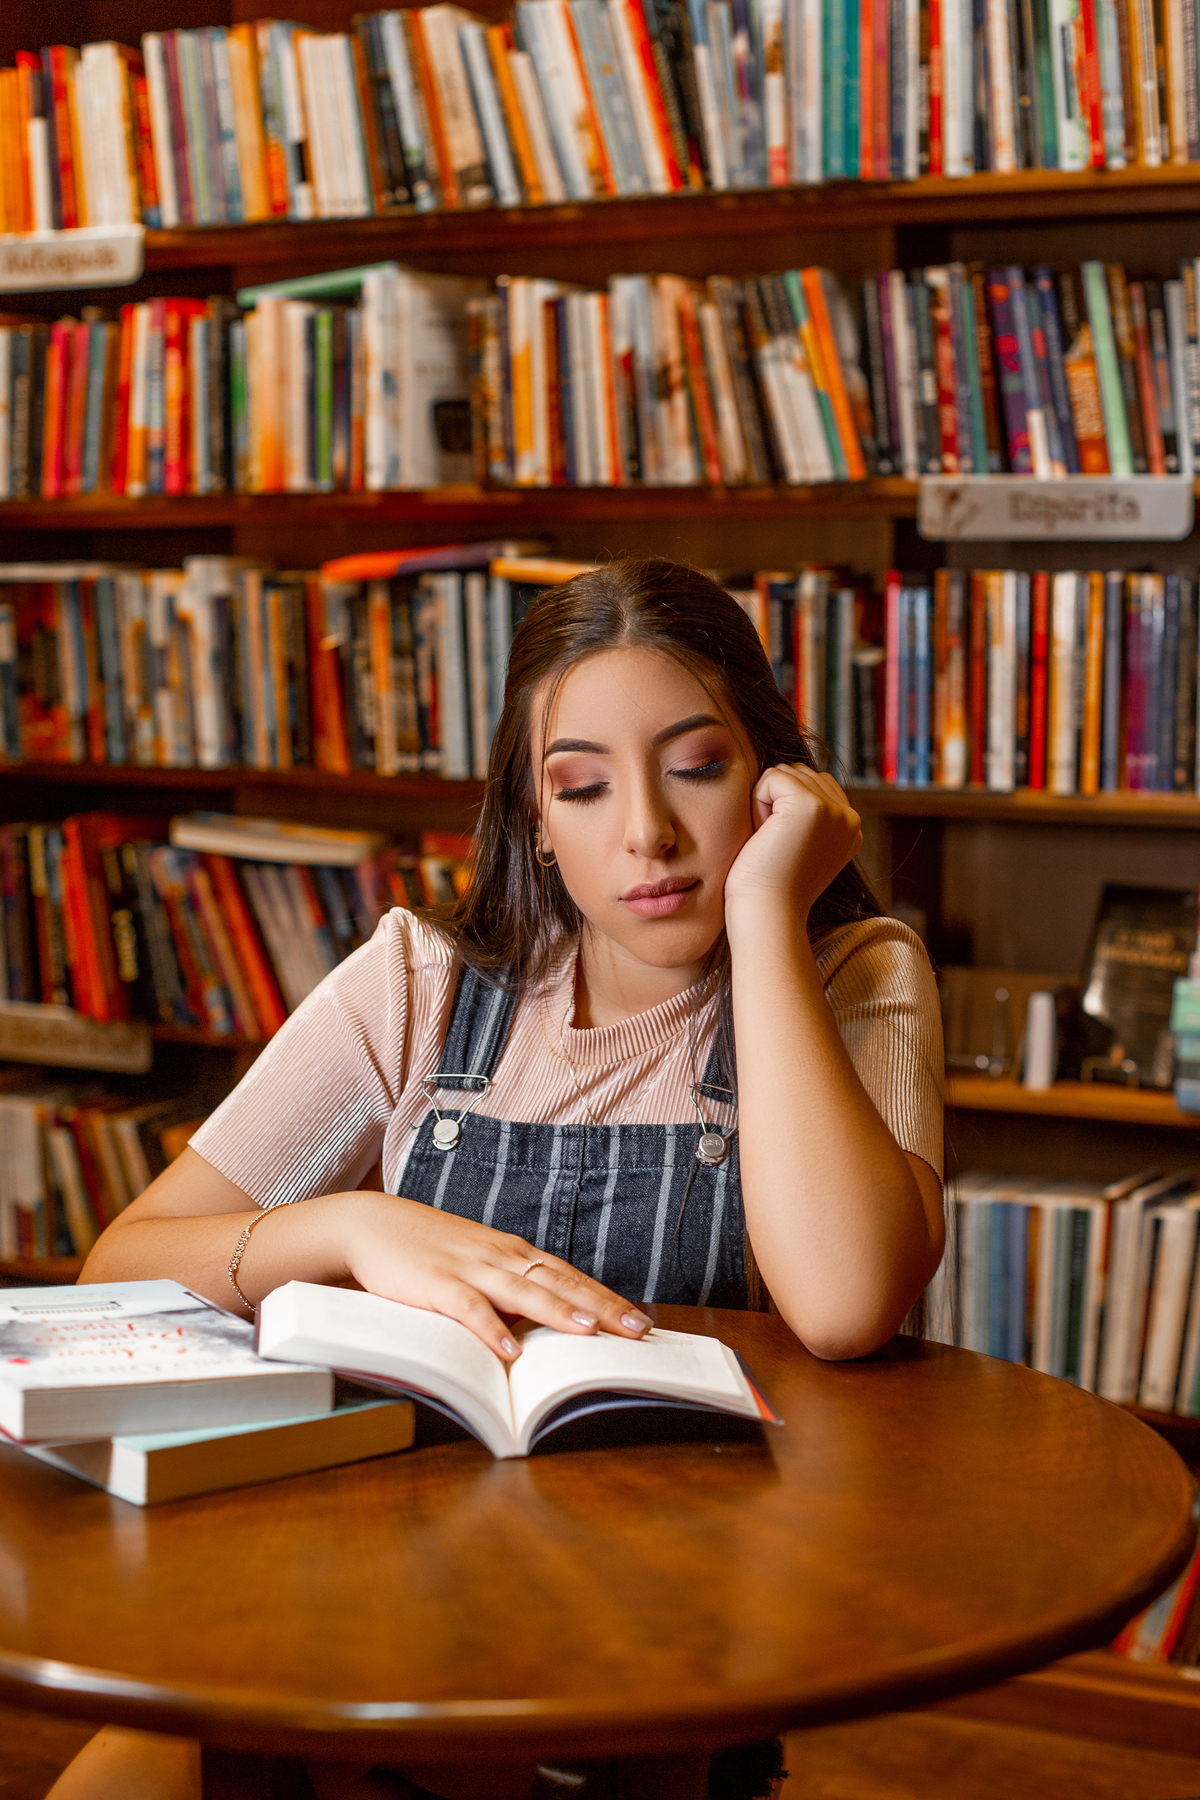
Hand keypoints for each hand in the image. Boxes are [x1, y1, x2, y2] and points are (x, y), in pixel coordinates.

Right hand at [341, 1192, 651, 1360]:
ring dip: (559, 1312)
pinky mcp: (436, 1283)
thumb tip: (545, 1320)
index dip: (607, 1298)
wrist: (371, 1224)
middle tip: (639, 1330)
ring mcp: (469, 1268)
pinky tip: (509, 1351)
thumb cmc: (427, 1248)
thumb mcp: (476, 1263)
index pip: (570, 1276)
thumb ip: (508, 1286)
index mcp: (512, 1253)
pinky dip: (490, 1329)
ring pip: (523, 1291)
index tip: (642, 1320)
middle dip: (602, 1308)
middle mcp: (499, 1257)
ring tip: (590, 1333)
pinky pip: (468, 1308)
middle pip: (560, 1282)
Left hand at [724, 764, 861, 929]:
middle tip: (774, 844)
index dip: (784, 809)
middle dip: (775, 802)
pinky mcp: (810, 805)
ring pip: (786, 774)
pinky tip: (764, 834)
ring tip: (770, 840)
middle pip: (799, 774)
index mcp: (850, 828)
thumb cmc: (769, 885)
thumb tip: (788, 774)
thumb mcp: (798, 845)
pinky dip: (757, 802)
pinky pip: (772, 777)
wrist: (768, 913)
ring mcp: (833, 810)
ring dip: (765, 803)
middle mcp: (849, 818)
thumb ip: (805, 815)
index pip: (814, 784)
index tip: (785, 848)